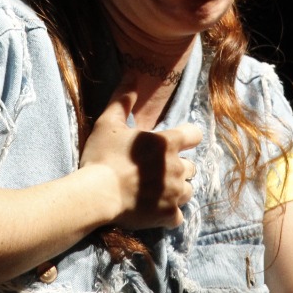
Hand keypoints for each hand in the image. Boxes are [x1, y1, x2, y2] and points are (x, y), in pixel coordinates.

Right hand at [81, 88, 203, 228]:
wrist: (96, 194)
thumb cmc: (102, 156)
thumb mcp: (108, 123)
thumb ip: (122, 99)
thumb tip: (132, 77)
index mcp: (168, 142)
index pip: (195, 134)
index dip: (186, 137)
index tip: (172, 142)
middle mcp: (178, 167)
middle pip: (191, 166)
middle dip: (177, 167)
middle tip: (156, 170)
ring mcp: (175, 193)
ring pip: (188, 190)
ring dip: (176, 190)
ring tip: (156, 191)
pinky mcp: (168, 215)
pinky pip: (178, 215)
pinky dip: (169, 214)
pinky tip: (156, 210)